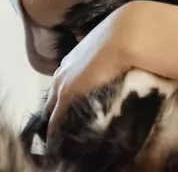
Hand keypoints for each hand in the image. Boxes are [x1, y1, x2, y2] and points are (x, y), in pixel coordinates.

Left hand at [44, 3, 136, 140]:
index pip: (63, 78)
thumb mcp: (113, 40)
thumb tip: (117, 45)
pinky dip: (55, 129)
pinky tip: (55, 141)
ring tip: (55, 137)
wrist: (126, 35)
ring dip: (53, 120)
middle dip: (54, 108)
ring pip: (51, 106)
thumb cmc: (124, 35)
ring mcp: (63, 80)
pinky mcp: (67, 93)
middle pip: (53, 94)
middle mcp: (65, 68)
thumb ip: (109, 46)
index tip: (66, 104)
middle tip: (58, 126)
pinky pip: (56, 116)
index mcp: (74, 56)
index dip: (63, 92)